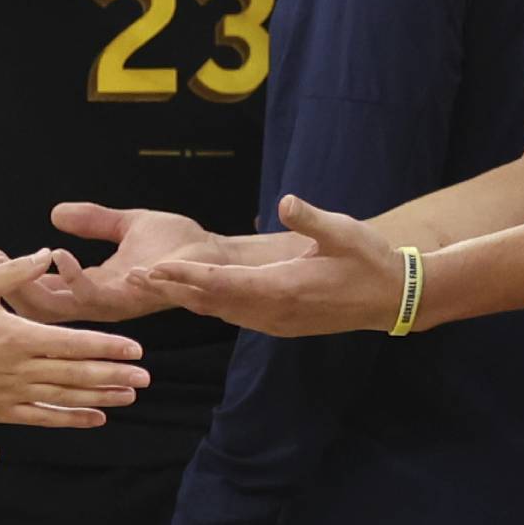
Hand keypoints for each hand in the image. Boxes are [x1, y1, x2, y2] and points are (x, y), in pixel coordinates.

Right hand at [0, 203, 228, 323]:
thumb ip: (94, 221)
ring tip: (18, 258)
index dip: (11, 272)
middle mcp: (99, 301)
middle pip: (41, 305)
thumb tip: (57, 213)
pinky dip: (76, 278)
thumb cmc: (177, 244)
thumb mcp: (126, 225)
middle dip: (10, 284)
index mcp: (94, 286)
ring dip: (38, 285)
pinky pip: (98, 296)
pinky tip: (59, 256)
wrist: (216, 256)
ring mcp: (114, 303)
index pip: (41, 287)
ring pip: (63, 306)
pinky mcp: (133, 297)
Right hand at [0, 250, 149, 425]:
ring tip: (130, 396)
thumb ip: (16, 271)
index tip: (136, 350)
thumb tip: (47, 253)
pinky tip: (96, 418)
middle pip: (77, 374)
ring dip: (101, 397)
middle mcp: (20, 369)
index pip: (74, 343)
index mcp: (18, 336)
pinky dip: (71, 419)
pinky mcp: (2, 411)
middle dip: (115, 375)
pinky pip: (44, 417)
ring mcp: (11, 393)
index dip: (108, 348)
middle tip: (147, 377)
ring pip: (65, 398)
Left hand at [135, 195, 400, 337]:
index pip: (222, 283)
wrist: (392, 298)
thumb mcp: (343, 232)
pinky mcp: (282, 323)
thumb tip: (285, 201)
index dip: (184, 276)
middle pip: (212, 301)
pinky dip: (211, 303)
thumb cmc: (369, 259)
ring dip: (187, 297)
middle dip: (172, 288)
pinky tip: (196, 295)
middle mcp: (274, 312)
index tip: (151, 270)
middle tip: (131, 278)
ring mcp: (277, 322)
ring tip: (152, 285)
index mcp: (283, 288)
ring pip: (222, 310)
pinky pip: (237, 314)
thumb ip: (311, 218)